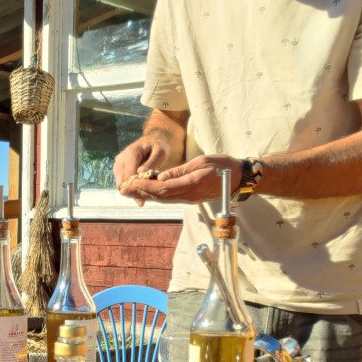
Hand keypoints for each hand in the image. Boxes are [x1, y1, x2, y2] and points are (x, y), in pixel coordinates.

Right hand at [113, 134, 174, 207]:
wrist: (151, 141)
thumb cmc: (158, 146)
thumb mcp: (160, 151)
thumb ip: (151, 162)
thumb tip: (140, 173)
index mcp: (131, 153)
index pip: (128, 174)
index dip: (134, 187)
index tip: (142, 199)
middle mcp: (121, 159)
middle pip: (121, 181)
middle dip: (131, 191)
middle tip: (142, 201)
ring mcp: (118, 164)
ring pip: (120, 184)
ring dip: (130, 191)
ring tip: (142, 197)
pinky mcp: (118, 169)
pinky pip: (121, 183)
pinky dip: (129, 189)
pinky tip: (139, 193)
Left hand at [120, 154, 241, 205]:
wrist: (239, 178)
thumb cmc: (223, 165)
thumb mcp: (201, 162)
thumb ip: (180, 171)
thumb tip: (160, 177)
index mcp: (191, 184)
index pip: (163, 188)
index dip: (145, 187)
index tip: (131, 184)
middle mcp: (189, 195)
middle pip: (160, 196)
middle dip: (140, 193)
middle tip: (123, 190)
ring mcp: (189, 198)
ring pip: (163, 199)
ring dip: (146, 195)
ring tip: (130, 192)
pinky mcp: (190, 198)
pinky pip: (170, 198)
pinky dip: (156, 195)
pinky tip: (146, 191)